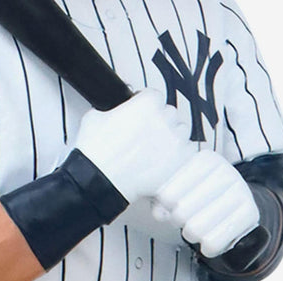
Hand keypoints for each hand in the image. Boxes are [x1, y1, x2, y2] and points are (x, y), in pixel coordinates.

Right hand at [73, 89, 196, 202]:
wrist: (99, 182)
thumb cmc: (96, 154)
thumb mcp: (94, 117)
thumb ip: (112, 109)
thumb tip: (115, 111)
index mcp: (147, 103)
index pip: (154, 96)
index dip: (146, 107)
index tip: (142, 116)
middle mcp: (164, 118)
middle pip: (169, 113)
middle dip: (159, 122)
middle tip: (146, 135)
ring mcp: (174, 140)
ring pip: (181, 131)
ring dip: (172, 137)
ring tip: (156, 149)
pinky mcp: (179, 161)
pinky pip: (188, 152)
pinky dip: (179, 156)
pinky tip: (165, 161)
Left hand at [154, 149, 259, 257]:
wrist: (236, 203)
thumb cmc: (202, 195)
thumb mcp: (178, 189)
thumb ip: (162, 199)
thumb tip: (160, 212)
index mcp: (204, 161)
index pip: (167, 194)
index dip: (164, 206)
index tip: (171, 205)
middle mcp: (225, 172)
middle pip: (181, 212)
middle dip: (178, 221)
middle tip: (184, 219)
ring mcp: (240, 192)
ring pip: (196, 230)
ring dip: (191, 235)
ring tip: (196, 229)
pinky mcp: (250, 214)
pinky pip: (214, 243)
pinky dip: (207, 248)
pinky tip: (208, 241)